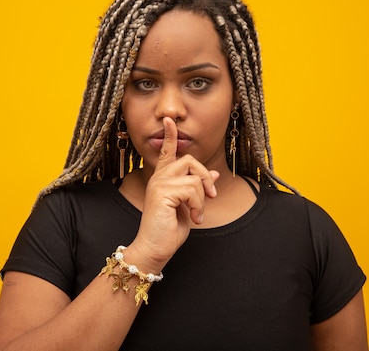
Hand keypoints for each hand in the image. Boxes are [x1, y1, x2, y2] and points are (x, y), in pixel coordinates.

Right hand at [127, 117, 218, 271]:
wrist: (155, 248)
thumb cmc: (169, 231)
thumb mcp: (189, 207)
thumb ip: (198, 189)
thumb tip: (212, 174)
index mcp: (163, 178)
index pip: (166, 151)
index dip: (169, 135)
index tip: (169, 120)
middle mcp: (159, 177)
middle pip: (189, 160)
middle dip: (204, 177)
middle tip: (210, 196)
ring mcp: (159, 183)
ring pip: (194, 178)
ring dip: (201, 199)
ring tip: (197, 215)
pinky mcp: (162, 191)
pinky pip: (192, 190)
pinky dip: (198, 206)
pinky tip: (193, 218)